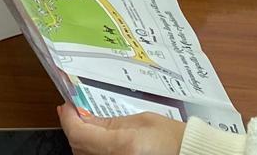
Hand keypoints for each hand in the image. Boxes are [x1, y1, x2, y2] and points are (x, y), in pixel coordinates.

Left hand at [58, 103, 184, 154]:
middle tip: (75, 111)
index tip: (67, 106)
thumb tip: (86, 116)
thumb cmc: (173, 139)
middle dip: (74, 128)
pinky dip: (92, 150)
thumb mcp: (141, 120)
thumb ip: (110, 120)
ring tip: (87, 123)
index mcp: (121, 146)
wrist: (189, 154)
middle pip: (78, 147)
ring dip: (81, 139)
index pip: (78, 134)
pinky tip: (97, 139)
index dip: (68, 118)